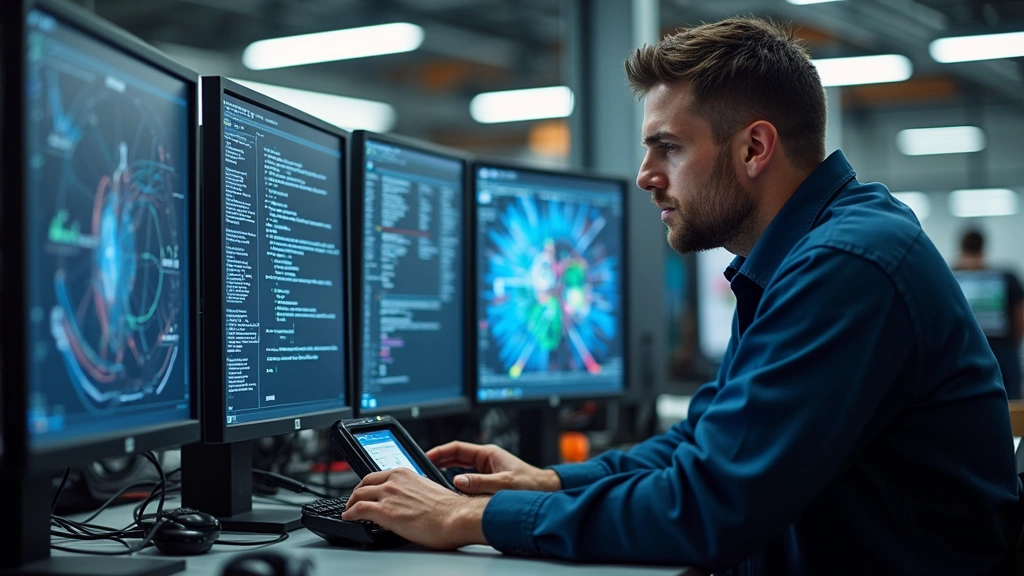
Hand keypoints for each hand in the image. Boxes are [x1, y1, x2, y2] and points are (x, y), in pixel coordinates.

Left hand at [341, 468, 488, 549]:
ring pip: (358, 495)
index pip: (378, 475)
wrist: (456, 517)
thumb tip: (410, 500)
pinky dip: (349, 513)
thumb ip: (414, 491)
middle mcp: (395, 481)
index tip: (367, 490)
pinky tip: (348, 517)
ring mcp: (388, 495)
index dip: (368, 484)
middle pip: (365, 483)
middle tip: (354, 500)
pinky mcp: (384, 512)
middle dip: (357, 492)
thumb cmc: (449, 509)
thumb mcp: (429, 490)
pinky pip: (358, 510)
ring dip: (351, 503)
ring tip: (349, 510)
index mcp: (406, 474)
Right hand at [426, 441, 561, 494]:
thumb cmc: (531, 485)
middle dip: (438, 462)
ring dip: (445, 474)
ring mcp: (486, 471)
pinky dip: (456, 485)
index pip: (457, 449)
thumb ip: (481, 483)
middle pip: (455, 458)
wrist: (546, 493)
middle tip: (421, 470)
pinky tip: (448, 493)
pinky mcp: (488, 482)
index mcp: (488, 454)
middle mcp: (486, 461)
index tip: (425, 457)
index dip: (439, 452)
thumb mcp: (504, 484)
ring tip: (430, 480)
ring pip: (460, 470)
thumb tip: (457, 481)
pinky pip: (467, 481)